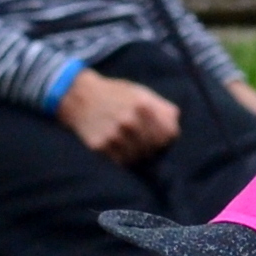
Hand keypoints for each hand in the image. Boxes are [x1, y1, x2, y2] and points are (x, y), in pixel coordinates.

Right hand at [56, 68, 181, 164]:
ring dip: (138, 153)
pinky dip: (124, 157)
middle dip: (152, 145)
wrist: (79, 96)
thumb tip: (176, 124)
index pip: (169, 135)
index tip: (157, 133)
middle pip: (155, 148)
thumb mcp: (141, 93)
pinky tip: (118, 146)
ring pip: (140, 158)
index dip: (165, 136)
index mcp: (143, 106)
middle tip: (141, 138)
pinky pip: (123, 161)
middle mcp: (130, 122)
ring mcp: (115, 135)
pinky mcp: (101, 146)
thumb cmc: (115, 95)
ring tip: (129, 141)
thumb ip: (164, 108)